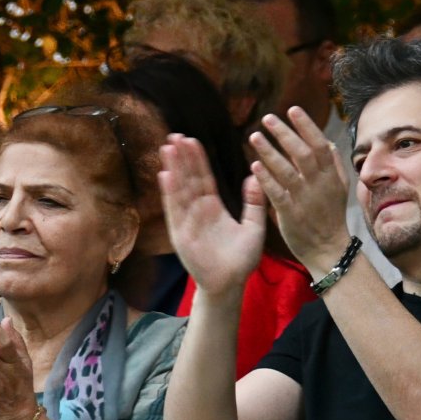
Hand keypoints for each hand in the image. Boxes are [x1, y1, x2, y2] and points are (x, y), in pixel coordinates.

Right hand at [159, 134, 265, 294]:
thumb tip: (254, 177)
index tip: (192, 140)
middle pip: (188, 179)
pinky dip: (170, 192)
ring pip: (179, 189)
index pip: (204, 178)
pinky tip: (165, 174)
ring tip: (167, 147)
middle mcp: (197, 211)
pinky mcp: (180, 233)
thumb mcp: (254, 227)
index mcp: (213, 207)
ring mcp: (187, 221)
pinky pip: (175, 209)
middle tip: (175, 135)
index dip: (197, 159)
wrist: (230, 284)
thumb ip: (254, 203)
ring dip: (173, 168)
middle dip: (182, 158)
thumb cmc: (241, 259)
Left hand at [246, 108, 351, 272]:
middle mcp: (319, 184)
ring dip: (270, 152)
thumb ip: (333, 165)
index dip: (306, 126)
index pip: (319, 145)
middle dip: (285, 134)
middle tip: (267, 118)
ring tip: (254, 136)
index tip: (292, 109)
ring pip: (287, 171)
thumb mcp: (339, 188)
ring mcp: (305, 199)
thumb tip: (327, 142)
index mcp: (331, 176)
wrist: (329, 249)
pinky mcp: (291, 214)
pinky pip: (277, 193)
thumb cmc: (330, 216)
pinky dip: (266, 180)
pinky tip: (253, 166)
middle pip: (302, 153)